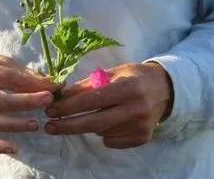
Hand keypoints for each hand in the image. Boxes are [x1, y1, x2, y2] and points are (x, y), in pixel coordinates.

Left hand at [43, 61, 172, 148]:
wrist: (164, 89)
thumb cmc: (133, 76)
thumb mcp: (113, 72)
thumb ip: (88, 84)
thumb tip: (63, 96)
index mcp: (128, 87)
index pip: (92, 100)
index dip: (69, 106)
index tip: (51, 109)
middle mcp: (136, 108)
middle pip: (94, 122)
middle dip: (68, 125)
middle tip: (49, 126)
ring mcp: (140, 126)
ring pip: (101, 132)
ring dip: (90, 124)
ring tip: (94, 113)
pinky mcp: (142, 138)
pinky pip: (111, 141)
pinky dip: (104, 132)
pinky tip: (111, 120)